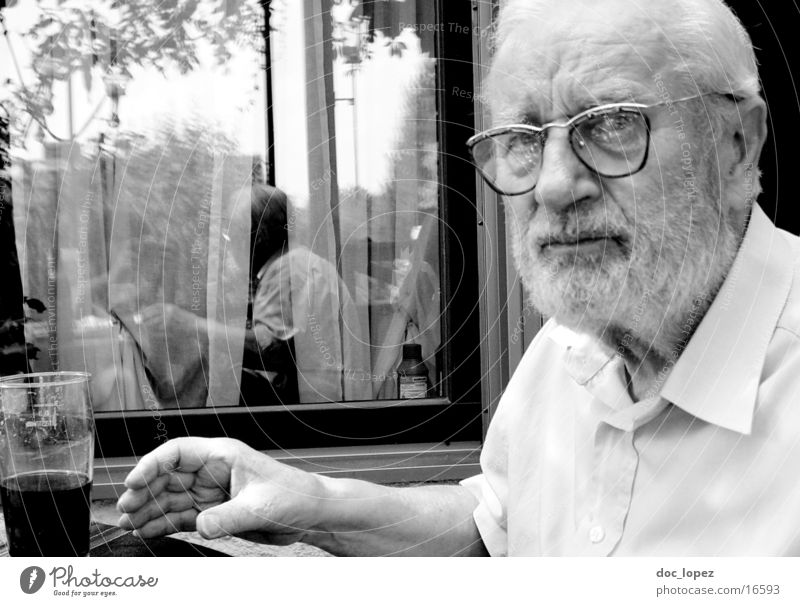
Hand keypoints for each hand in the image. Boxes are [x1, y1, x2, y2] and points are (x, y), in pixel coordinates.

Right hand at [116, 437, 322, 544]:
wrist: (311, 513)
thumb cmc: (294, 495)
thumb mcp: (260, 506)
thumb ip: (227, 517)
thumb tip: (199, 525)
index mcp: (222, 456)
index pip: (177, 452)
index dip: (151, 464)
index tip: (133, 481)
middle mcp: (212, 471)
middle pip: (168, 477)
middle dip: (144, 491)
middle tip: (125, 508)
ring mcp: (211, 492)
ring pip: (171, 499)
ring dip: (149, 510)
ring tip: (129, 523)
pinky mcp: (214, 513)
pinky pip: (181, 517)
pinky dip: (162, 524)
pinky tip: (147, 531)